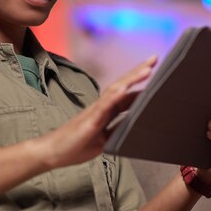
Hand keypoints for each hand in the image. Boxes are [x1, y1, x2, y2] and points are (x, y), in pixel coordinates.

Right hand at [36, 55, 156, 169]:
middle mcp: (101, 107)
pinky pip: (103, 106)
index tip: (157, 73)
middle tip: (155, 58)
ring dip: (131, 79)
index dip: (141, 84)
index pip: (127, 94)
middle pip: (122, 85)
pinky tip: (125, 89)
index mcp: (106, 112)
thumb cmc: (76, 145)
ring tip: (147, 69)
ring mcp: (95, 111)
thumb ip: (117, 130)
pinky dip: (115, 96)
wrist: (53, 153)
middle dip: (139, 72)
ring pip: (115, 90)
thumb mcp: (104, 140)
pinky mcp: (89, 120)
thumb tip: (134, 125)